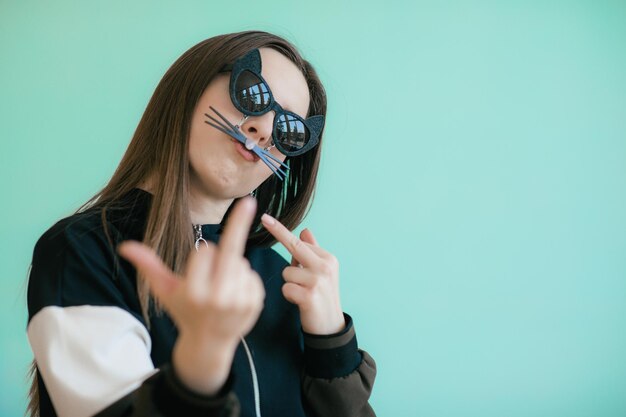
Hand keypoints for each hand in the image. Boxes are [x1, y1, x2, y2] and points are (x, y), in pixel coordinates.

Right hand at [118, 197, 264, 394]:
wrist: (209, 343)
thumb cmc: (184, 310)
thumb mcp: (164, 290)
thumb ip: (148, 266)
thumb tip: (125, 246)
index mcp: (193, 292)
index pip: (205, 252)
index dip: (202, 253)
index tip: (200, 262)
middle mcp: (217, 298)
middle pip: (230, 251)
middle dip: (239, 223)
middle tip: (249, 201)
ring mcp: (239, 302)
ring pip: (241, 262)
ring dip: (232, 265)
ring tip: (221, 286)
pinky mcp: (254, 303)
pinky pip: (252, 274)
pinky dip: (244, 277)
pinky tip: (234, 293)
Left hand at [261, 213, 344, 334]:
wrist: (329, 326)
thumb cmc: (321, 296)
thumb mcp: (321, 272)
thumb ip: (312, 251)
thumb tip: (305, 231)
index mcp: (327, 258)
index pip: (299, 242)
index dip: (281, 230)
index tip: (266, 217)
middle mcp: (325, 267)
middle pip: (294, 248)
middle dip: (279, 233)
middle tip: (264, 219)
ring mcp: (318, 281)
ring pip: (287, 272)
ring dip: (289, 283)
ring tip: (302, 293)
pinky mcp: (309, 296)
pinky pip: (286, 288)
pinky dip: (289, 295)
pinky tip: (300, 302)